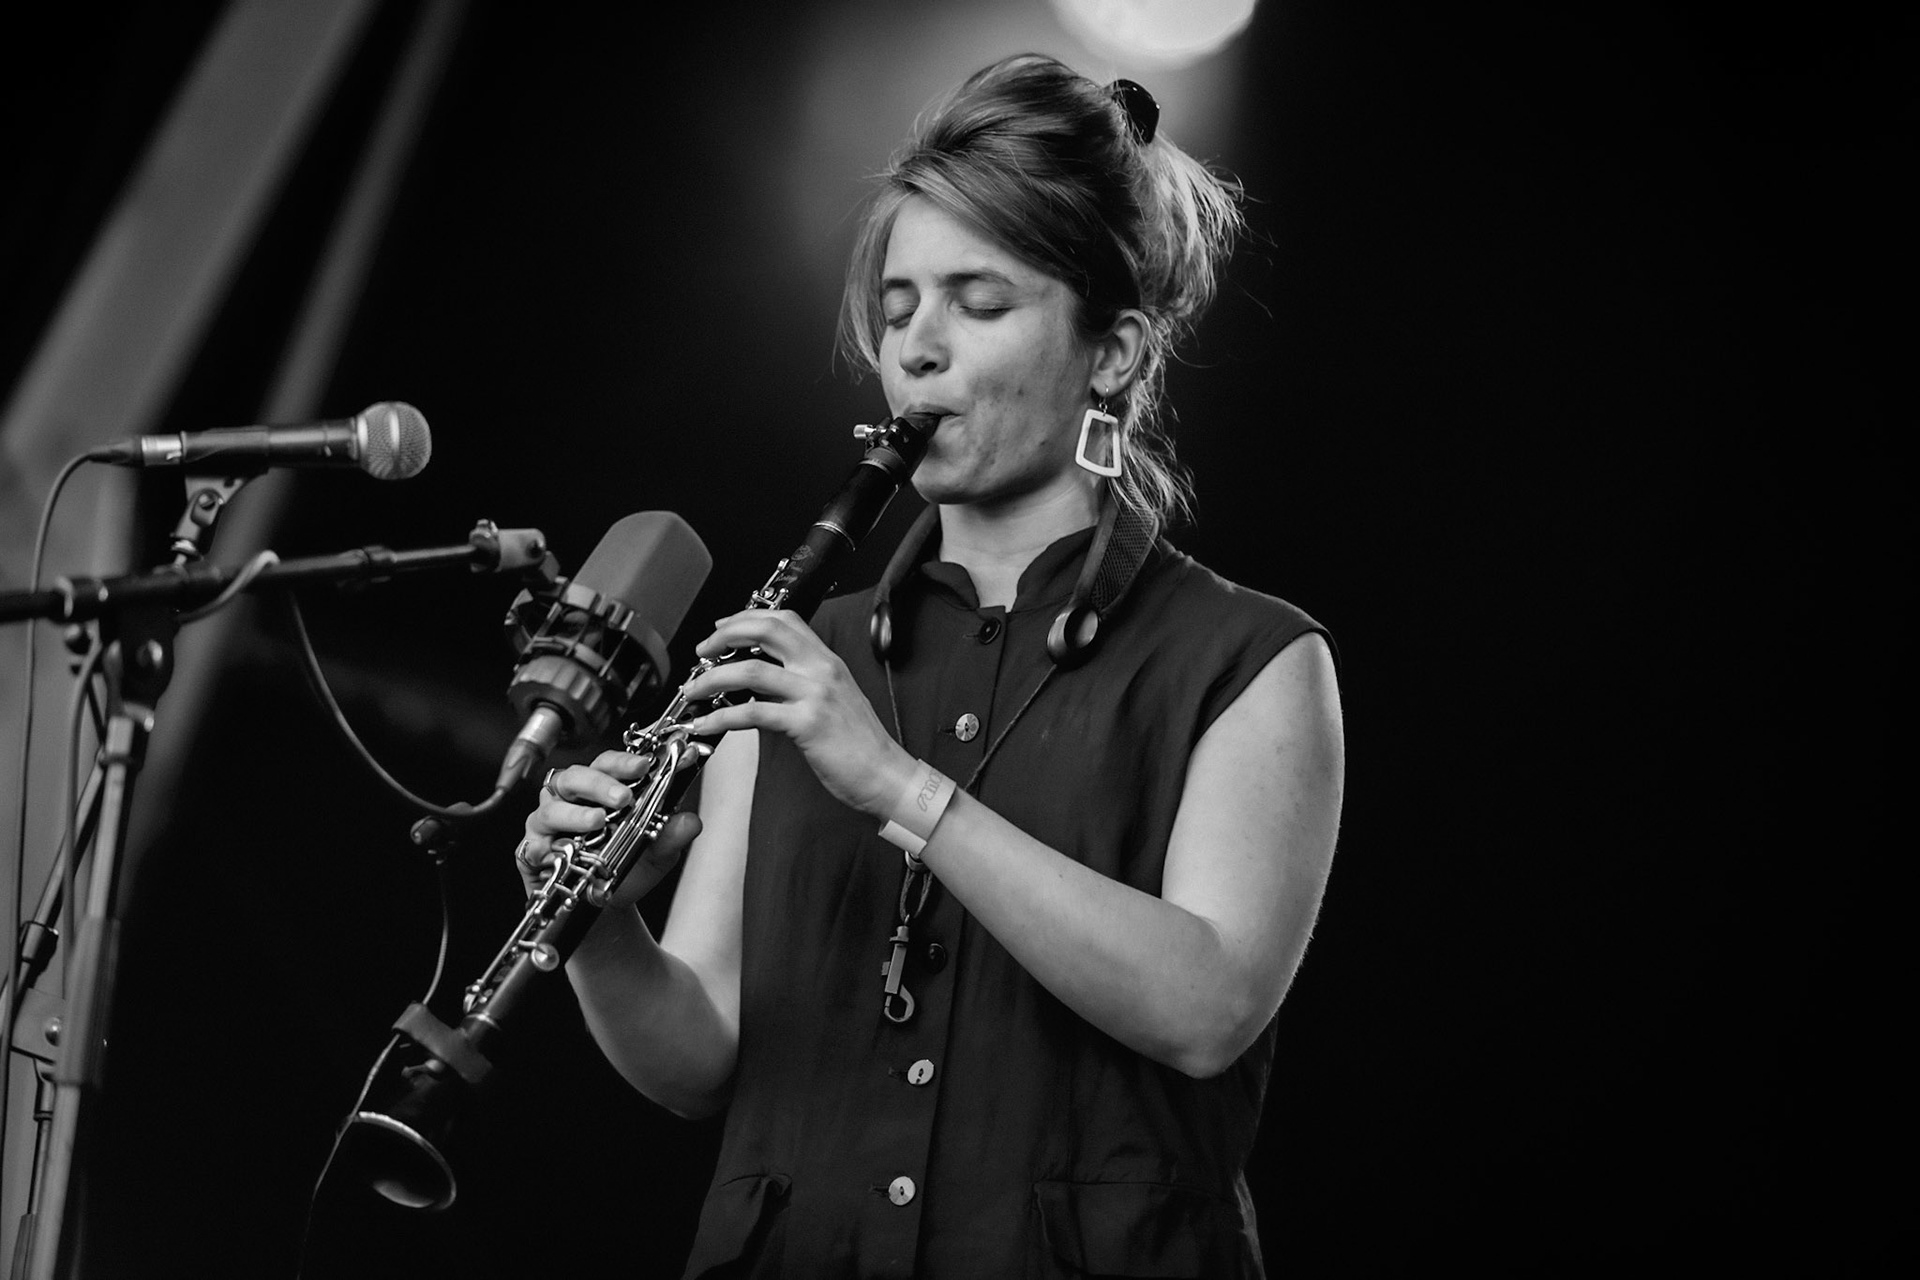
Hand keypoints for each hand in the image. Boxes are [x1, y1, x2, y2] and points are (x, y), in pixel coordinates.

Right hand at [516, 751, 702, 906]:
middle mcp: (569, 800)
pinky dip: (548, 846)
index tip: (645, 765)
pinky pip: (533, 844)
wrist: (604, 908)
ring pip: (552, 807)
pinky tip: (562, 850)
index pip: (607, 764)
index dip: (624, 761)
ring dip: (576, 814)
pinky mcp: (532, 851)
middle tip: (624, 797)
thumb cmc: (625, 869)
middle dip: (600, 783)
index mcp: (599, 789)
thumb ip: (672, 835)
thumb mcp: (657, 853)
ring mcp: (548, 824)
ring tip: (598, 822)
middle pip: (575, 777)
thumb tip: (690, 822)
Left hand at [681, 609, 916, 817]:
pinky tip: (704, 724)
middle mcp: (821, 669)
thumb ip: (799, 684)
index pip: (785, 620)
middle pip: (766, 631)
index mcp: (827, 660)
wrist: (885, 773)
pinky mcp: (806, 724)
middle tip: (702, 652)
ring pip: (751, 671)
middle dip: (724, 636)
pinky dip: (720, 718)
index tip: (722, 628)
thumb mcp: (833, 699)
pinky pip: (752, 713)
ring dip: (712, 679)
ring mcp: (814, 694)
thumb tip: (757, 684)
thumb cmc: (858, 743)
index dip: (747, 618)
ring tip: (693, 691)